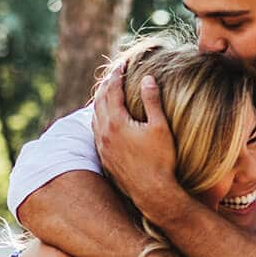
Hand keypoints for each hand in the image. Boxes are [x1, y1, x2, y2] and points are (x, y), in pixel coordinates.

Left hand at [93, 64, 189, 220]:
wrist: (152, 192)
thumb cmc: (160, 160)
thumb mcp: (160, 127)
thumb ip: (152, 101)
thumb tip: (147, 78)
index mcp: (116, 122)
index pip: (112, 90)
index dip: (118, 75)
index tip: (123, 64)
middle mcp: (104, 132)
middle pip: (99, 100)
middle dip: (107, 84)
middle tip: (115, 73)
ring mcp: (102, 146)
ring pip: (94, 115)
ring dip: (100, 100)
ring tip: (108, 91)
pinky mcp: (103, 156)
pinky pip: (95, 129)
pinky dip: (99, 116)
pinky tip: (106, 117)